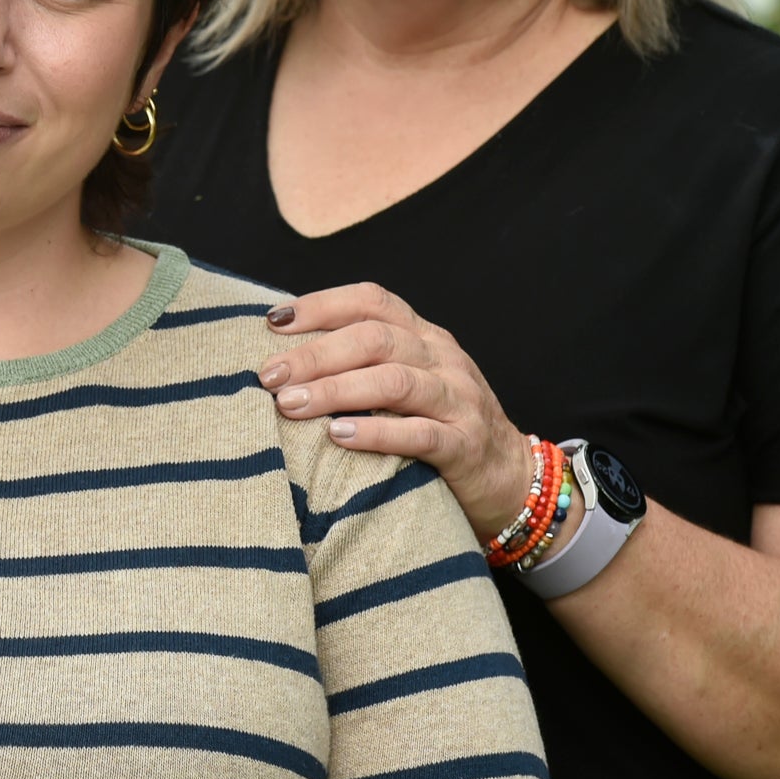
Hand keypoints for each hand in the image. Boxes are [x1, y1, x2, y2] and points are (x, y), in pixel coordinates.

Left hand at [261, 282, 534, 536]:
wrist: (511, 478)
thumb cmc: (438, 425)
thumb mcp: (407, 381)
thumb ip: (363, 362)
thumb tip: (284, 354)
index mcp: (423, 335)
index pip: (371, 301)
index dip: (321, 304)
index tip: (272, 321)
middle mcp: (441, 357)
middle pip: (375, 339)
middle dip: (315, 354)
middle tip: (268, 375)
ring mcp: (457, 399)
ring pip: (394, 381)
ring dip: (336, 390)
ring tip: (290, 404)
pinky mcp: (464, 444)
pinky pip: (419, 433)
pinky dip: (376, 433)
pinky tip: (339, 437)